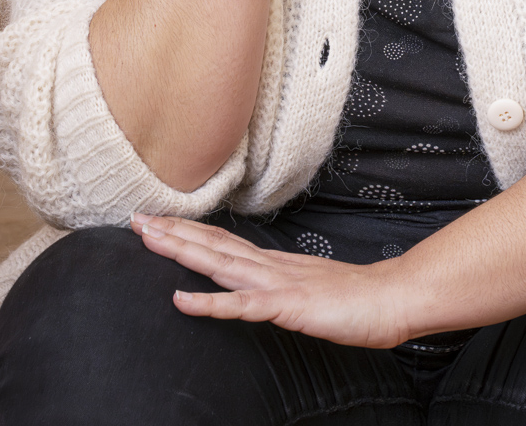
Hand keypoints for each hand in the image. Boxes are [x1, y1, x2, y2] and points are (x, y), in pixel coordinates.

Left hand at [131, 213, 415, 348]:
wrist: (391, 299)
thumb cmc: (354, 298)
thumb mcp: (307, 288)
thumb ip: (280, 284)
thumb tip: (258, 285)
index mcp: (272, 263)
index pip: (221, 241)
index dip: (187, 230)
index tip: (156, 220)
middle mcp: (269, 266)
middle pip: (212, 245)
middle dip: (172, 231)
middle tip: (134, 218)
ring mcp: (277, 284)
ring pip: (219, 265)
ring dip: (182, 251)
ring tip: (149, 239)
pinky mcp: (286, 307)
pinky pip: (241, 306)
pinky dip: (209, 303)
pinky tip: (181, 301)